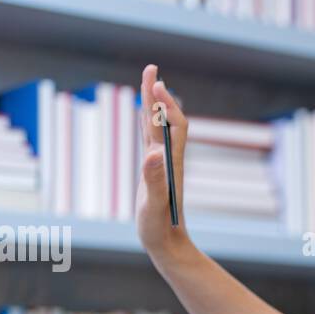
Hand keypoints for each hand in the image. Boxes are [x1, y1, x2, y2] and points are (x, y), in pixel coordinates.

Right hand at [136, 64, 190, 262]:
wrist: (167, 245)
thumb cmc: (159, 228)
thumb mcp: (152, 204)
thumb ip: (153, 179)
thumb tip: (153, 152)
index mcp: (169, 163)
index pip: (171, 124)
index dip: (164, 103)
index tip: (155, 81)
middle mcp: (167, 160)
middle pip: (165, 120)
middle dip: (157, 95)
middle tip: (151, 68)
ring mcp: (160, 165)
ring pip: (157, 128)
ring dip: (153, 105)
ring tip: (149, 84)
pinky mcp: (153, 172)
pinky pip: (150, 140)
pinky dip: (146, 123)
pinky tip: (143, 116)